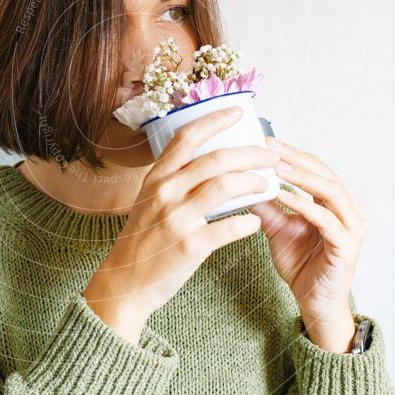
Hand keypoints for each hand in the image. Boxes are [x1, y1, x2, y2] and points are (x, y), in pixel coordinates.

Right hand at [83, 107, 280, 343]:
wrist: (125, 282)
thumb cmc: (143, 238)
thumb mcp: (149, 199)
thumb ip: (173, 178)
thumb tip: (208, 156)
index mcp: (156, 177)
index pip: (187, 137)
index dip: (214, 120)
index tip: (238, 112)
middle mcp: (164, 192)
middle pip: (215, 159)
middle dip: (249, 153)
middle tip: (269, 155)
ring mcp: (176, 219)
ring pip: (224, 186)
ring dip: (253, 182)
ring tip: (267, 184)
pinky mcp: (189, 246)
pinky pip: (228, 228)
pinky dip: (247, 223)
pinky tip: (255, 222)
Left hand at [249, 136, 367, 351]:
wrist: (313, 303)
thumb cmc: (301, 265)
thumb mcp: (277, 228)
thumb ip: (266, 205)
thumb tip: (242, 180)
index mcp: (335, 202)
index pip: (316, 167)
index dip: (292, 153)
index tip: (265, 141)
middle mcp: (348, 210)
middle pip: (324, 172)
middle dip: (295, 158)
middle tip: (269, 147)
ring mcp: (352, 227)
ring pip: (330, 190)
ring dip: (301, 176)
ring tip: (275, 166)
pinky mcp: (347, 246)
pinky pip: (326, 219)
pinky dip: (304, 204)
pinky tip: (283, 195)